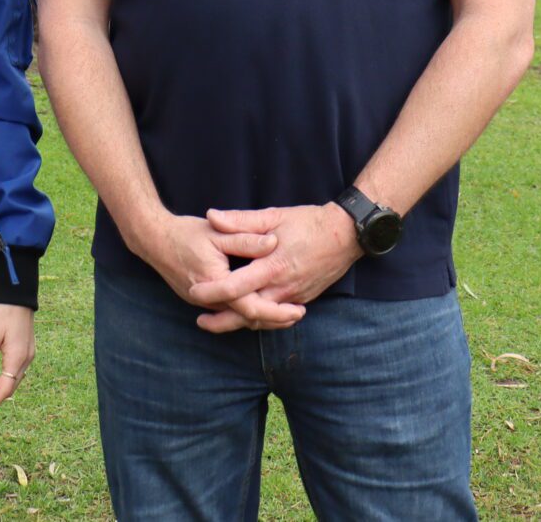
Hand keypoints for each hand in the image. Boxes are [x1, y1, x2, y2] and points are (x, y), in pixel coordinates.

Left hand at [0, 304, 34, 414]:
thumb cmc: (1, 313)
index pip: (5, 390)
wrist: (17, 295)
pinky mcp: (26, 349)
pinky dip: (4, 379)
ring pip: (14, 380)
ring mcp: (28, 354)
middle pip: (11, 388)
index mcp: (18, 357)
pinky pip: (16, 371)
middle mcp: (26, 358)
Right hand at [131, 211, 301, 331]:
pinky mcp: (202, 301)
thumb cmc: (186, 234)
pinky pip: (229, 312)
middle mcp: (210, 300)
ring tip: (287, 313)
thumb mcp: (218, 233)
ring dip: (262, 317)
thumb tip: (273, 242)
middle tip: (299, 314)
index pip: (252, 307)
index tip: (298, 309)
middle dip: (274, 320)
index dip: (277, 311)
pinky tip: (262, 303)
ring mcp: (204, 303)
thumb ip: (246, 238)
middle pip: (247, 319)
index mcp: (216, 283)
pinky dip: (247, 311)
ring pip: (238, 318)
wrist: (154, 240)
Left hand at [187, 204, 359, 332]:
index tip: (193, 292)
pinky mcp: (302, 299)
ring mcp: (294, 296)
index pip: (236, 287)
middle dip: (222, 322)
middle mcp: (283, 287)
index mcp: (272, 266)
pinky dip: (260, 319)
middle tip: (200, 321)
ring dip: (239, 323)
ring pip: (263, 319)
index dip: (212, 292)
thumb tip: (211, 216)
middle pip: (247, 313)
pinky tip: (246, 316)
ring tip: (217, 322)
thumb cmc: (309, 222)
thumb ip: (240, 220)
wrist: (346, 235)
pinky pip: (276, 315)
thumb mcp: (273, 216)